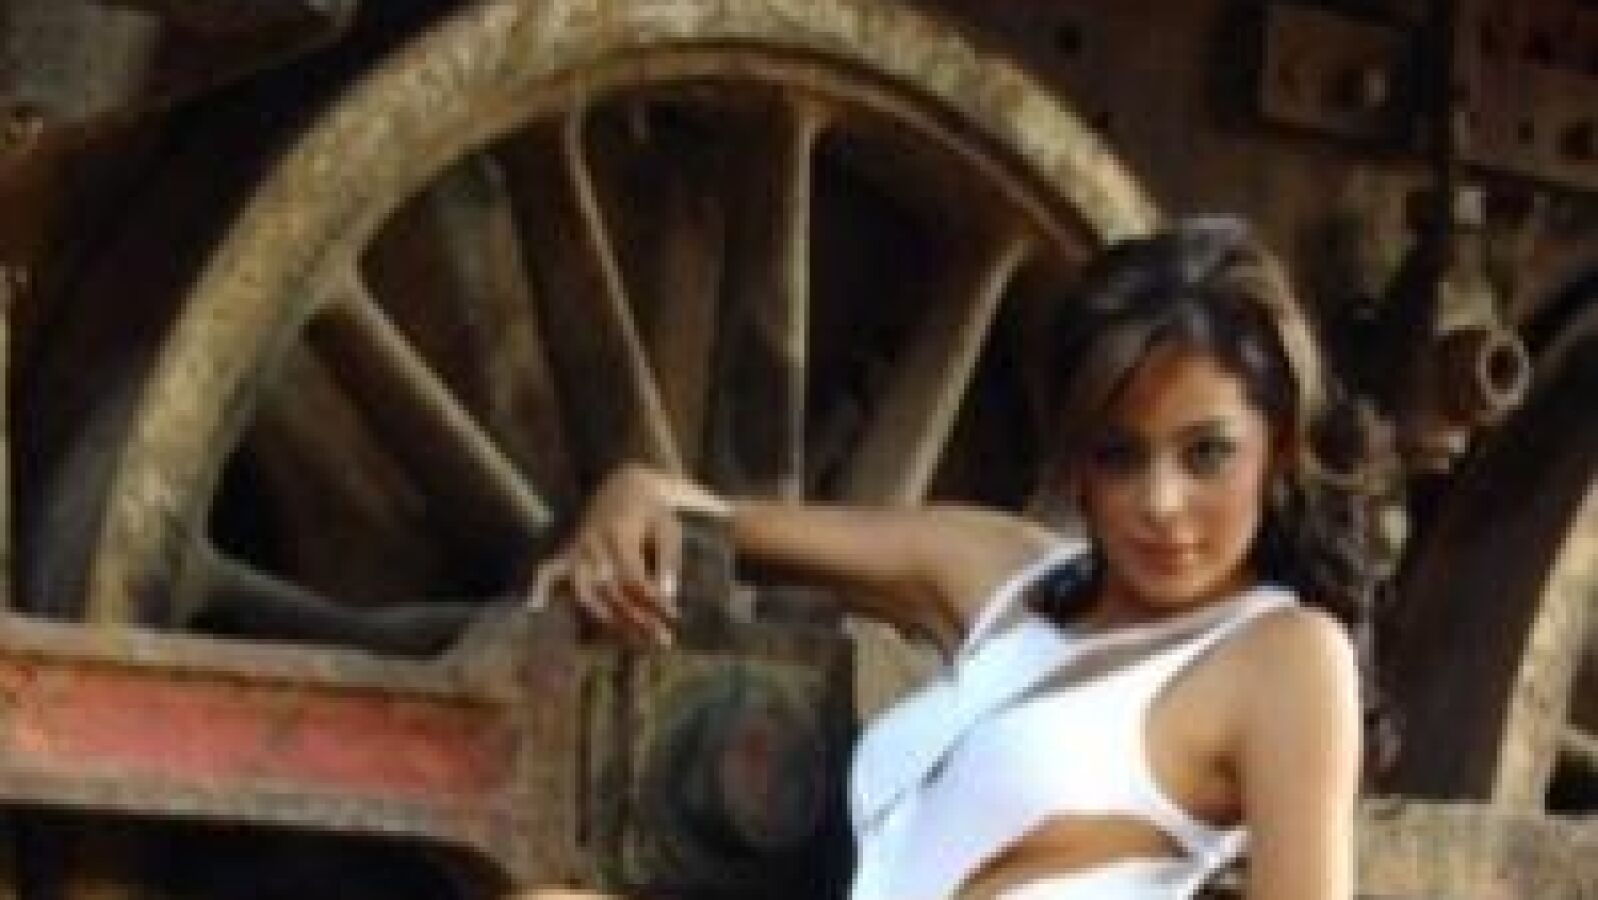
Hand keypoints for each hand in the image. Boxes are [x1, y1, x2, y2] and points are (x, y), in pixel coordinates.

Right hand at [527, 465, 687, 646]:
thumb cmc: (652, 510)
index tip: (672, 622)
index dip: (653, 604)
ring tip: (631, 640)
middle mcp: (593, 545)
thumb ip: (667, 563)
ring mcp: (576, 549)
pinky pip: (546, 570)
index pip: (635, 580)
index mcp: (620, 536)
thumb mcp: (667, 530)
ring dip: (606, 621)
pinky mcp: (566, 551)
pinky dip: (539, 587)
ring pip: (584, 593)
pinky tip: (534, 607)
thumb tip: (668, 598)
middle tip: (659, 641)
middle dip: (636, 621)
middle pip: (611, 593)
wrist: (626, 482)